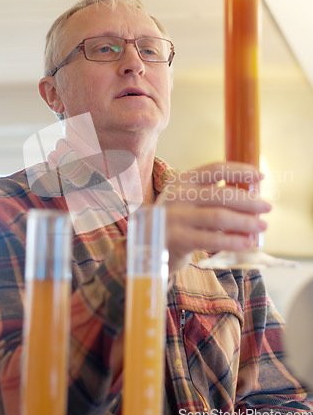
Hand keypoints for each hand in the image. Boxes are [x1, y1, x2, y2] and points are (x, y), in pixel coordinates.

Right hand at [156, 162, 271, 274]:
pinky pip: (212, 239)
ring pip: (219, 217)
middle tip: (267, 207)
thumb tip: (250, 195)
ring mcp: (176, 216)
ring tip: (262, 225)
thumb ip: (209, 194)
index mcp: (182, 180)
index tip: (261, 176)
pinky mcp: (178, 238)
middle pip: (221, 194)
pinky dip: (233, 241)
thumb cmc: (175, 221)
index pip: (216, 169)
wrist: (146, 245)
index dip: (240, 171)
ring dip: (245, 221)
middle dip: (249, 200)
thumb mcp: (186, 200)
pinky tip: (247, 242)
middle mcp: (178, 195)